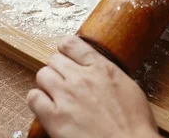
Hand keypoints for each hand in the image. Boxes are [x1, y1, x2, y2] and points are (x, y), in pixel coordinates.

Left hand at [27, 36, 158, 137]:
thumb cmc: (135, 124)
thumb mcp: (129, 88)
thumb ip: (109, 76)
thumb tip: (101, 73)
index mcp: (101, 68)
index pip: (72, 44)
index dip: (66, 49)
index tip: (67, 55)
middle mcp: (81, 78)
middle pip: (54, 59)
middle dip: (57, 68)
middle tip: (63, 80)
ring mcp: (66, 96)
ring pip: (42, 75)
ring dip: (47, 82)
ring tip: (54, 94)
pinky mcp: (54, 117)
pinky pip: (33, 98)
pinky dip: (37, 100)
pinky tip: (46, 107)